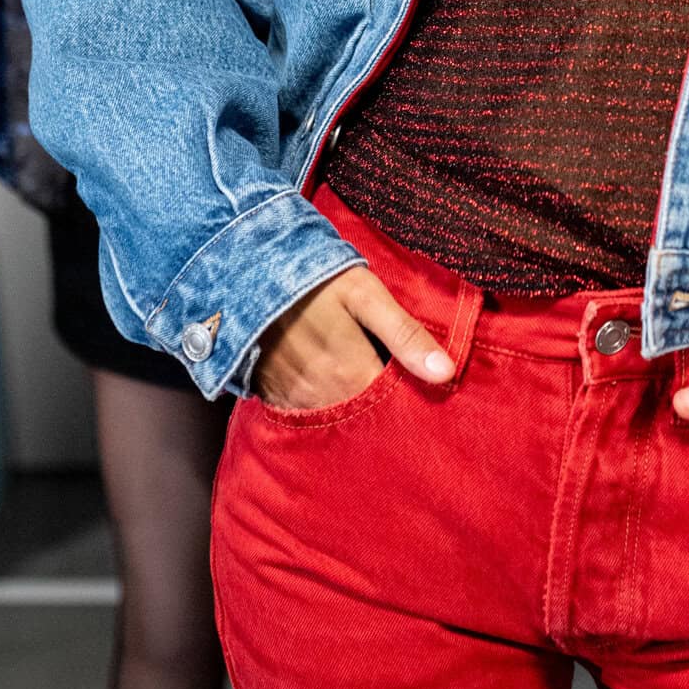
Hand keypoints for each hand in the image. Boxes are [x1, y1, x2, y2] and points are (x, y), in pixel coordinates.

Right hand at [253, 263, 454, 411]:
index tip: (426, 393)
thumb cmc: (313, 278)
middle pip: (365, 415)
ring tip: (363, 385)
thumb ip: (405, 334)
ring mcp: (294, 399)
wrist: (242, 271)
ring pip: (335, 418)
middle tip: (396, 390)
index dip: (412, 399)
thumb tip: (446, 372)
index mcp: (352, 374)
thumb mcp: (365, 295)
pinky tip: (331, 388)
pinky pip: (304, 414)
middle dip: (383, 408)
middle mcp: (322, 396)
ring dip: (352, 408)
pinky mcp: (271, 395)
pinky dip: (321, 406)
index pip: (394, 406)